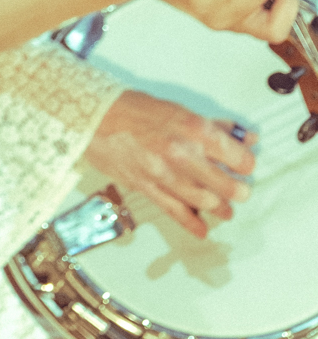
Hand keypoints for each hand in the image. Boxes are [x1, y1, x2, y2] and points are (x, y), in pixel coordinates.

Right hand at [84, 88, 254, 239]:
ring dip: (220, 208)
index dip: (245, 163)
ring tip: (225, 209)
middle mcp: (182, 153)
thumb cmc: (132, 109)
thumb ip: (213, 125)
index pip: (237, 157)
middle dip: (239, 191)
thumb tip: (242, 136)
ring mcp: (164, 173)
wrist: (93, 117)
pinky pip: (176, 211)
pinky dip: (192, 224)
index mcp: (193, 128)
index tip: (245, 165)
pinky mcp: (148, 188)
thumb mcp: (177, 109)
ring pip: (205, 202)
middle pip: (226, 185)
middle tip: (241, 191)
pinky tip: (202, 229)